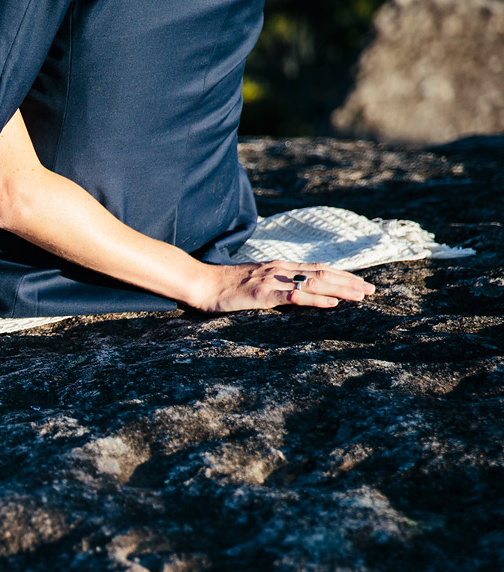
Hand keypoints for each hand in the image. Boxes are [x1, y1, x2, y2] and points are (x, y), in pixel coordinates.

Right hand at [188, 261, 376, 312]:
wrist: (199, 283)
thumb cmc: (220, 286)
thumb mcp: (250, 282)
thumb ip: (270, 285)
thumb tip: (286, 293)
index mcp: (278, 267)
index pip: (317, 268)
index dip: (341, 275)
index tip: (359, 282)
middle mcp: (280, 269)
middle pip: (323, 273)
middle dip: (350, 281)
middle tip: (371, 290)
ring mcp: (272, 280)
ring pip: (315, 282)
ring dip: (341, 289)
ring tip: (361, 296)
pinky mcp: (263, 294)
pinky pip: (295, 296)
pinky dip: (316, 299)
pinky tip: (331, 304)